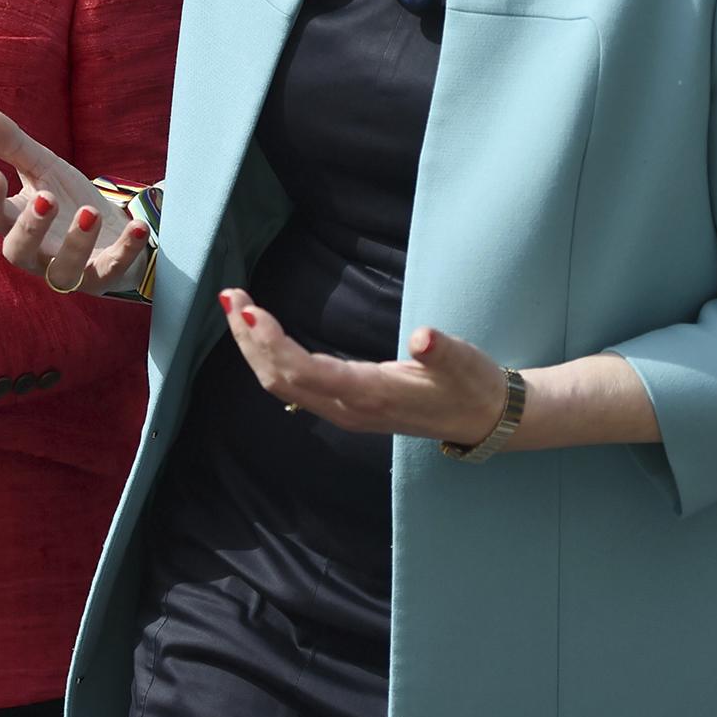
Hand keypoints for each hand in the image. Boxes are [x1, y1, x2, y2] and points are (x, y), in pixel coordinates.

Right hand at [0, 107, 150, 295]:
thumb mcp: (43, 168)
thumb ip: (13, 145)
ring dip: (75, 244)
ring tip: (88, 211)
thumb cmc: (67, 198)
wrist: (111, 229)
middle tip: (46, 198)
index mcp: (15, 221)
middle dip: (29, 227)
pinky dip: (126, 250)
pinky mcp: (104, 276)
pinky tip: (137, 226)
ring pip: (62, 273)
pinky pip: (112, 270)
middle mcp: (37, 252)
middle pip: (17, 251)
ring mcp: (70, 268)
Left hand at [217, 288, 508, 442]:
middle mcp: (348, 408)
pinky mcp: (345, 405)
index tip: (249, 309)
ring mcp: (344, 410)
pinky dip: (270, 356)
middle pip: (280, 379)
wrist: (485, 421)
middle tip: (231, 295)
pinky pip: (294, 384)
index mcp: (371, 395)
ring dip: (254, 347)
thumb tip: (423, 338)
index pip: (306, 371)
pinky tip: (261, 334)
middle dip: (249, 339)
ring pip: (282, 384)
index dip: (272, 343)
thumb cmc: (472, 386)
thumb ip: (442, 351)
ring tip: (236, 307)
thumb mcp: (465, 363)